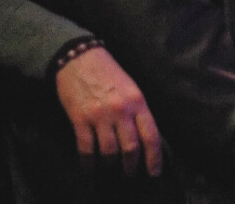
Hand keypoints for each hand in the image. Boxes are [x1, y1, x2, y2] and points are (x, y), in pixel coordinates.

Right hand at [55, 46, 161, 176]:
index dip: (154, 157)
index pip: (151, 135)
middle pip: (130, 147)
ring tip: (112, 172)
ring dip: (111, 166)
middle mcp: (121, 110)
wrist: (79, 58)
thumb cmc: (109, 73)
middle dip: (132, 166)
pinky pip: (86, 148)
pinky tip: (90, 169)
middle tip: (131, 175)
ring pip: (109, 151)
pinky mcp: (80, 119)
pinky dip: (88, 163)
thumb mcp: (131, 88)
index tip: (155, 172)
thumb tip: (144, 137)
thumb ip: (138, 111)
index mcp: (138, 101)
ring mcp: (100, 116)